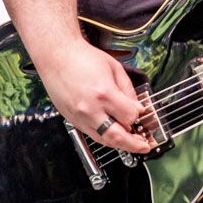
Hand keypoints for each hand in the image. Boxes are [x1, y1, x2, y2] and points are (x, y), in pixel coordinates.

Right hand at [35, 38, 150, 153]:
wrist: (57, 57)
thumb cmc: (83, 58)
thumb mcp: (114, 68)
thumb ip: (128, 90)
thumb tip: (138, 108)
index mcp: (104, 93)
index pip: (129, 116)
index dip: (138, 115)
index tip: (141, 112)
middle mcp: (91, 109)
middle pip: (117, 136)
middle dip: (134, 144)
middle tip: (145, 146)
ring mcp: (80, 117)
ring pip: (104, 140)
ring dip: (120, 145)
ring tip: (132, 144)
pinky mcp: (72, 120)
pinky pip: (92, 136)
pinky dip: (105, 138)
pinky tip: (114, 136)